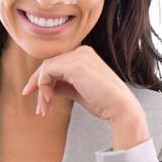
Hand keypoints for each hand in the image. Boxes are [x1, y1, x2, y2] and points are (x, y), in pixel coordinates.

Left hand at [21, 45, 146, 147]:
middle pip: (49, 65)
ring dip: (41, 91)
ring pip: (46, 69)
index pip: (57, 64)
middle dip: (40, 87)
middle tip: (40, 109)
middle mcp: (82, 52)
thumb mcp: (80, 92)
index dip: (44, 81)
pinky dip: (43, 86)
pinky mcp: (74, 65)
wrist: (121, 109)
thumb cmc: (104, 104)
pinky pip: (47, 72)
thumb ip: (64, 86)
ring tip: (45, 109)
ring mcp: (78, 56)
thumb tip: (48, 88)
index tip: (40, 100)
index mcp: (85, 55)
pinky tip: (49, 100)